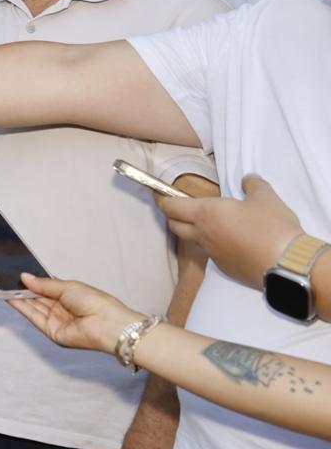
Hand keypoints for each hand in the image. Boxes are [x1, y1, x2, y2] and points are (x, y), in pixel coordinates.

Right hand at [10, 274, 139, 356]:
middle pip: (38, 298)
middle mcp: (62, 309)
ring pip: (33, 308)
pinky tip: (11, 297)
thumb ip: (44, 284)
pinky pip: (34, 318)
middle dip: (23, 289)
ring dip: (18, 297)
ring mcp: (57, 322)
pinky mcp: (52, 333)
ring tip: (3, 285)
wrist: (107, 324)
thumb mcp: (67, 286)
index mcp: (69, 296)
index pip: (46, 289)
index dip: (33, 282)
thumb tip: (25, 277)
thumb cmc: (96, 303)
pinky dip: (21, 308)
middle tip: (6, 278)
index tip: (18, 274)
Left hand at [158, 175, 304, 290]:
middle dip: (173, 216)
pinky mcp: (226, 269)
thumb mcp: (265, 198)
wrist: (288, 264)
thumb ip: (253, 185)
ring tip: (209, 224)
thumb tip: (248, 179)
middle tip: (181, 208)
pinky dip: (215, 246)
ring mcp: (213, 254)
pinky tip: (231, 242)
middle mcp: (203, 235)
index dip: (163, 200)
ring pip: (193, 241)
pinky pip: (213, 254)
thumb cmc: (272, 226)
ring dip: (194, 232)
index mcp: (206, 214)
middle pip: (175, 226)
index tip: (160, 195)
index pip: (172, 207)